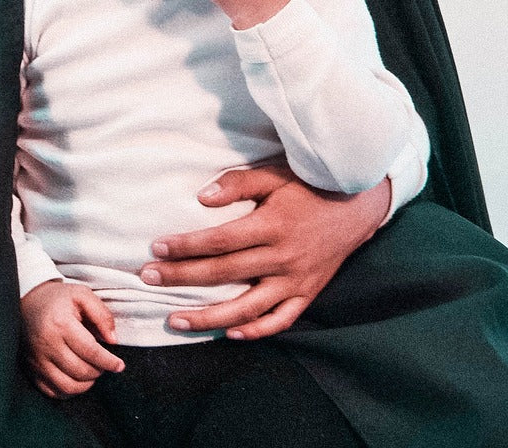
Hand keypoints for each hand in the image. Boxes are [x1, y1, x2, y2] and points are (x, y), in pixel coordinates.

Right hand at [21, 280, 124, 398]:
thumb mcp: (82, 295)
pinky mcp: (32, 370)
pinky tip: (77, 380)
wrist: (27, 301)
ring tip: (93, 372)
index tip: (120, 366)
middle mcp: (47, 345)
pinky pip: (53, 392)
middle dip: (98, 371)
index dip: (108, 361)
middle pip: (80, 371)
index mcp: (61, 324)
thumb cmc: (58, 299)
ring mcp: (37, 360)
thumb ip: (102, 315)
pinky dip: (69, 391)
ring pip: (67, 386)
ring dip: (86, 384)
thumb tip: (113, 340)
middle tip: (104, 364)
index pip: (90, 351)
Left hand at [141, 160, 390, 339]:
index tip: (156, 248)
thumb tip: (201, 198)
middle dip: (182, 277)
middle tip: (148, 279)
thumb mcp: (275, 174)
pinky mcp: (307, 293)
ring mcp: (296, 280)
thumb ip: (238, 183)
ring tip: (176, 320)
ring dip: (208, 317)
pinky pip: (280, 320)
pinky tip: (230, 333)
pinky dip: (255, 330)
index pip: (219, 241)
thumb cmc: (311, 183)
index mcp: (272, 224)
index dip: (186, 246)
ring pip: (247, 308)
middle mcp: (282, 257)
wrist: (359, 204)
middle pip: (224, 273)